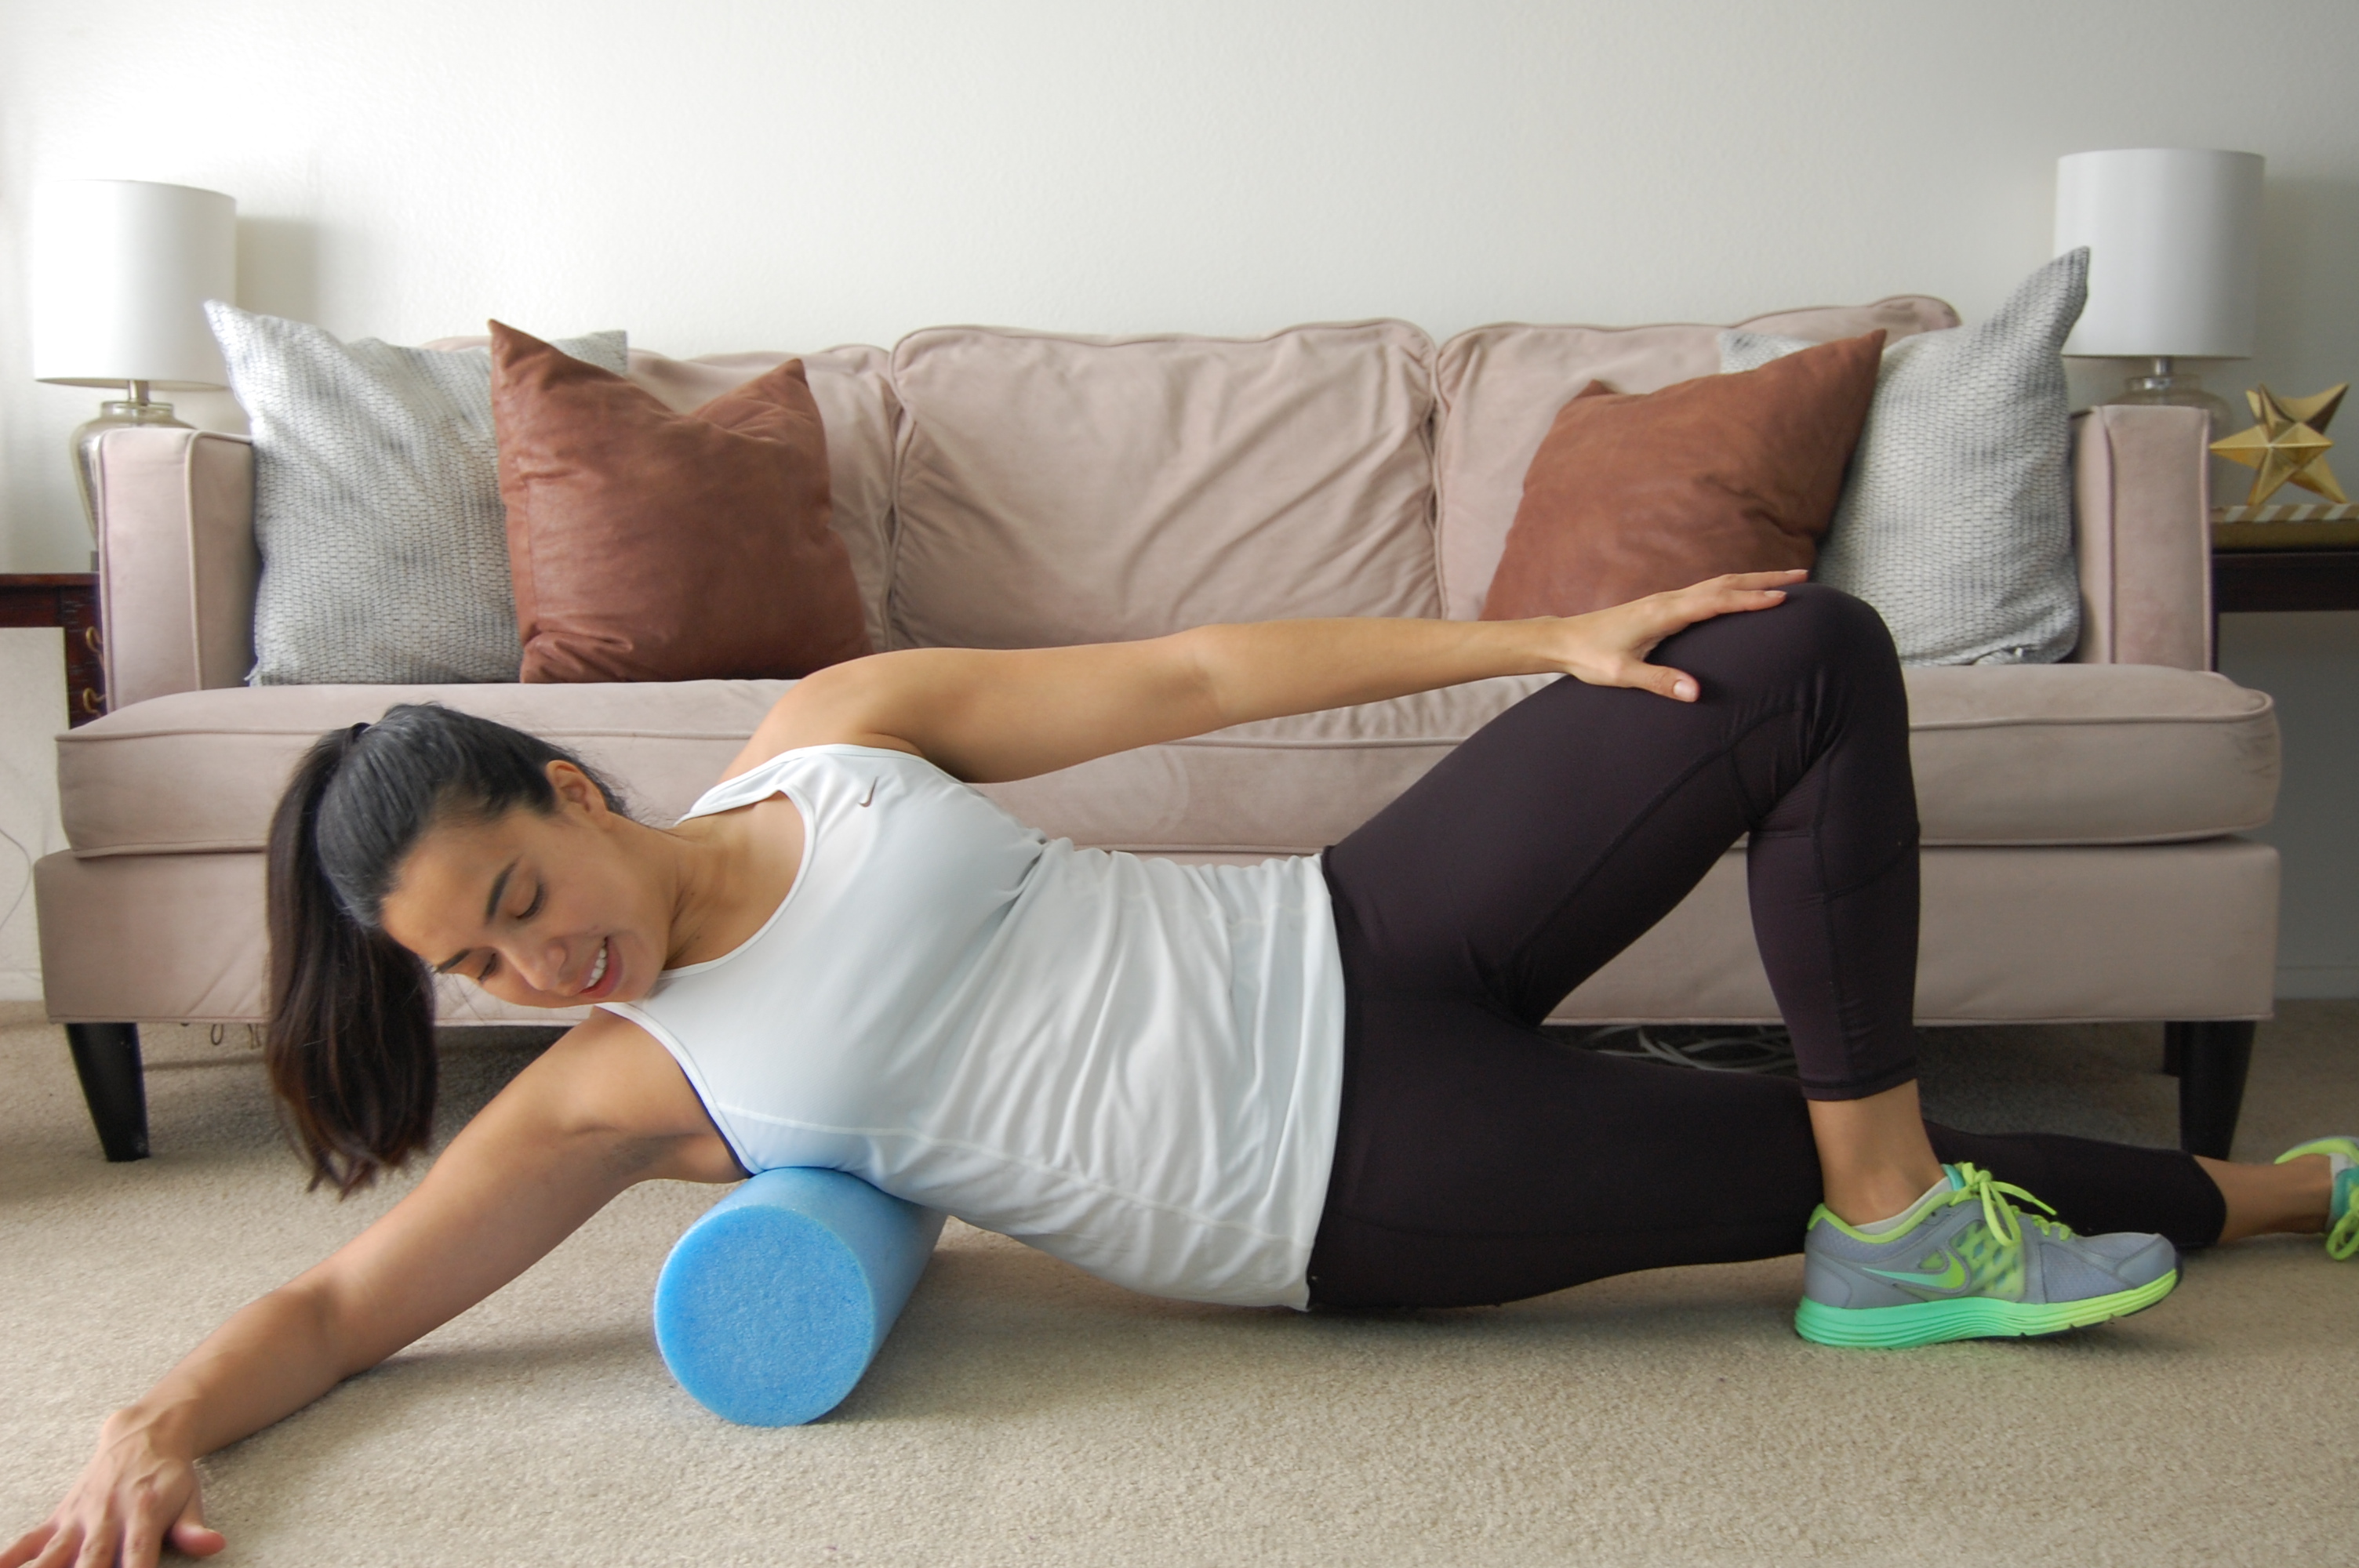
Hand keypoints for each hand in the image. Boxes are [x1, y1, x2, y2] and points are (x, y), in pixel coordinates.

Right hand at [4, 1411, 224, 1567]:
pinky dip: (11, 1557)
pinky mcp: (58, 1517)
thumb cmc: (168, 1477)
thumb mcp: (189, 1498)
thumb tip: (215, 1545)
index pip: (139, 1555)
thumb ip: (193, 1528)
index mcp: (145, 1515)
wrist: (143, 1433)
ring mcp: (80, 1518)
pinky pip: (28, 1540)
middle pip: (93, 1559)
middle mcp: (108, 1518)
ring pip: (55, 1552)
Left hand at [1546, 570, 1806, 701]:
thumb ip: (1659, 682)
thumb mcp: (1622, 675)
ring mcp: (1667, 600)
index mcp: (1663, 613)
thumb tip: (1696, 692)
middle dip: (1764, 580)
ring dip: (1752, 581)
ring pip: (1718, 584)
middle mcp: (1668, 600)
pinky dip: (1733, 588)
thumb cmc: (1591, 658)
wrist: (1563, 640)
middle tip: (1804, 578)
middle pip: (1725, 583)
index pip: (1716, 602)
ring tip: (1786, 582)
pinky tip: (1744, 594)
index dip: (1750, 599)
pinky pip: (1707, 592)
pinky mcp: (1664, 606)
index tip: (1783, 598)